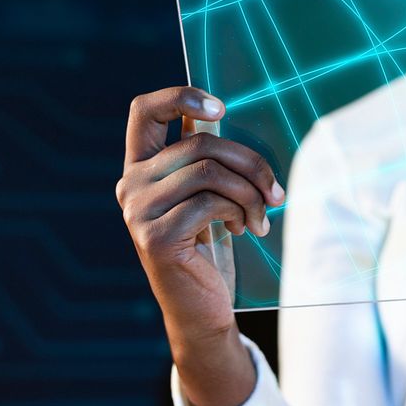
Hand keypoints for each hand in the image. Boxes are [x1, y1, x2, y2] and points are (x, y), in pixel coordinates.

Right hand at [115, 85, 284, 405]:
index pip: (144, 111)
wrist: (201, 310)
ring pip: (209, 172)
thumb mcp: (208, 196)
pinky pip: (211, 202)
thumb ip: (209, 161)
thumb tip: (229, 120)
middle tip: (276, 191)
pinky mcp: (155, 237)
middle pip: (199, 145)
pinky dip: (241, 211)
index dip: (181, 96)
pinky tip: (247, 228)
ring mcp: (138, 212)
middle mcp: (130, 185)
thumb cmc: (210, 247)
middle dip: (250, 163)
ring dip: (251, 192)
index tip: (221, 108)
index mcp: (141, 167)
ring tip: (264, 214)